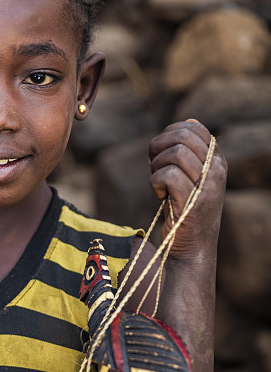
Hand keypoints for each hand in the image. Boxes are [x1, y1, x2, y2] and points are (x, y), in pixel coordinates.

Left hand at [149, 120, 226, 260]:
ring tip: (158, 183)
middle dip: (159, 146)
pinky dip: (156, 182)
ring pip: (176, 152)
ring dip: (157, 166)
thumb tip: (187, 121)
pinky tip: (160, 196)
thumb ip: (188, 152)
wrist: (192, 249)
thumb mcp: (190, 177)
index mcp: (217, 161)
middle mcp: (216, 170)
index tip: (161, 154)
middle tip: (154, 166)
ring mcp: (207, 186)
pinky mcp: (192, 201)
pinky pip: (168, 175)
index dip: (170, 134)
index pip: (194, 127)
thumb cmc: (185, 212)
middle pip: (183, 135)